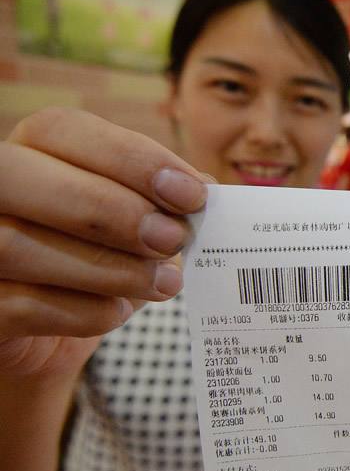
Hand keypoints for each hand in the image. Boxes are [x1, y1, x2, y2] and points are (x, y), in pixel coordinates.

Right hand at [0, 108, 207, 379]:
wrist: (49, 340)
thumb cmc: (96, 266)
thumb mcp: (136, 227)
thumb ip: (165, 203)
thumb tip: (209, 191)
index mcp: (28, 152)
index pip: (62, 129)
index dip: (131, 159)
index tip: (193, 194)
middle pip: (18, 176)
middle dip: (108, 208)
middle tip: (172, 239)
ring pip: (15, 244)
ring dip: (106, 266)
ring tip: (164, 284)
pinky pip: (19, 305)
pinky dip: (82, 311)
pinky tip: (119, 311)